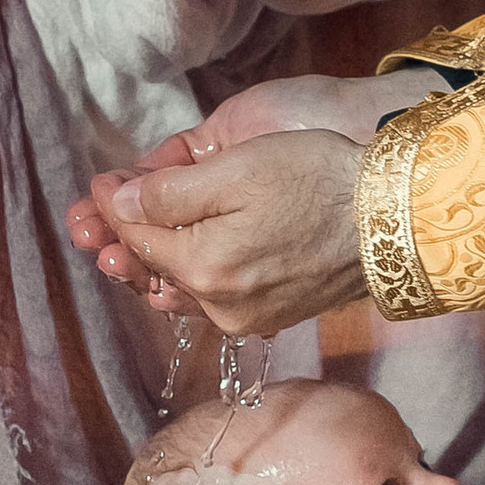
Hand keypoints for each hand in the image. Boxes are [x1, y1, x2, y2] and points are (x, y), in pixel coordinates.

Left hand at [74, 130, 368, 337]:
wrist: (396, 218)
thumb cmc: (320, 180)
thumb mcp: (237, 169)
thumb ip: (169, 191)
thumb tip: (119, 202)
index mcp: (204, 268)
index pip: (134, 236)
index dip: (112, 203)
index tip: (100, 178)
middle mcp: (220, 305)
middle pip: (152, 270)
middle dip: (116, 239)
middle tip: (88, 217)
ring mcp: (248, 315)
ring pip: (180, 287)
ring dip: (148, 260)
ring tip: (117, 240)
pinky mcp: (273, 313)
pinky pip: (213, 295)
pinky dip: (188, 274)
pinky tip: (178, 257)